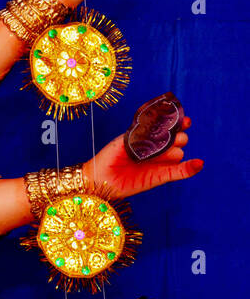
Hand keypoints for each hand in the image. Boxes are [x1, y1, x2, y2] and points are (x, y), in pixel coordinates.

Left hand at [84, 116, 201, 198]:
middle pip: (178, 138)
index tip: (184, 120)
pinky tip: (198, 164)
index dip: (177, 123)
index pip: (168, 128)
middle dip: (176, 136)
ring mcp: (160, 162)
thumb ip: (140, 135)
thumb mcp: (121, 142)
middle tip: (166, 139)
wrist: (100, 179)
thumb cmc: (108, 157)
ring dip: (173, 151)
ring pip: (179, 152)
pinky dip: (190, 168)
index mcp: (148, 137)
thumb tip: (158, 129)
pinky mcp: (161, 176)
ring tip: (159, 155)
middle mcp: (156, 148)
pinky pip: (180, 171)